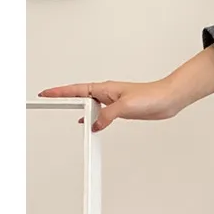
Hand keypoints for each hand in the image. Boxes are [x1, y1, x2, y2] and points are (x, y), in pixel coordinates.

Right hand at [39, 80, 181, 130]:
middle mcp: (107, 93)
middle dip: (62, 97)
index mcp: (104, 89)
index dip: (59, 92)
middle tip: (47, 99)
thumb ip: (107, 116)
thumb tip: (95, 125)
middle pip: (78, 95)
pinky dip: (91, 117)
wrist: (168, 99)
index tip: (46, 93)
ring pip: (89, 104)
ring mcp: (113, 101)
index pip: (76, 90)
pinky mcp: (121, 110)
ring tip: (61, 108)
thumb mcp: (125, 107)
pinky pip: (99, 112)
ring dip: (75, 106)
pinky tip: (88, 122)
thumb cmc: (151, 96)